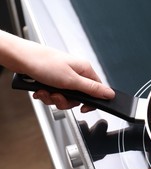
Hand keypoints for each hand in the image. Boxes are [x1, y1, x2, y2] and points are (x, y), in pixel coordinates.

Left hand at [0, 30, 114, 111]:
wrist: (20, 58)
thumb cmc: (44, 63)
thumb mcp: (72, 80)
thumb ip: (92, 89)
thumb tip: (110, 94)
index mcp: (85, 70)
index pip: (97, 90)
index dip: (91, 101)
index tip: (83, 108)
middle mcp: (75, 73)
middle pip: (79, 97)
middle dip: (66, 101)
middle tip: (58, 96)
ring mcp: (63, 77)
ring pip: (65, 97)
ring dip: (54, 99)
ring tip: (46, 92)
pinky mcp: (52, 80)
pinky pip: (55, 95)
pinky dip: (47, 95)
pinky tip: (41, 90)